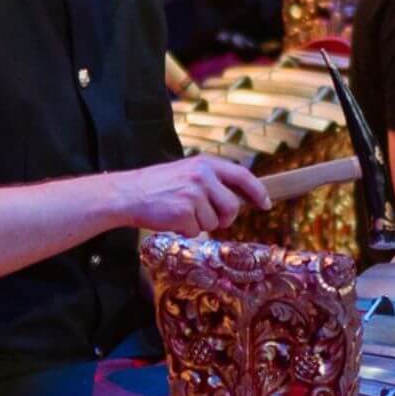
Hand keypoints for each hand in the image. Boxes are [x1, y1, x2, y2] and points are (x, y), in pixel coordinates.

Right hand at [116, 156, 269, 235]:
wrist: (128, 194)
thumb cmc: (157, 186)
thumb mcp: (186, 172)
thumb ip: (211, 181)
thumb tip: (237, 198)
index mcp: (205, 164)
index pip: (242, 176)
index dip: (258, 192)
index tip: (266, 204)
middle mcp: (202, 176)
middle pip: (232, 206)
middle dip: (225, 218)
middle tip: (208, 218)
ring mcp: (193, 194)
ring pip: (214, 222)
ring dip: (200, 224)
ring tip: (181, 213)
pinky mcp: (184, 212)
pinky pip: (197, 231)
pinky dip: (186, 231)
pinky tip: (172, 219)